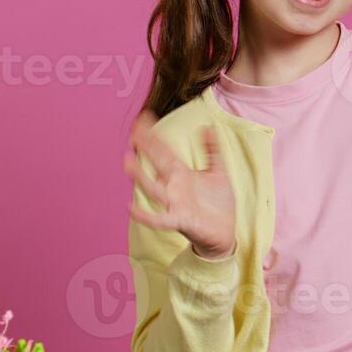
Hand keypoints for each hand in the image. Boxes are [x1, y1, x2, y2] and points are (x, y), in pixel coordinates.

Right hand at [124, 122, 237, 259]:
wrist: (224, 233)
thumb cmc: (218, 204)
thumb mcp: (218, 172)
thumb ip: (212, 150)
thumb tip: (208, 126)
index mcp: (181, 173)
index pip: (164, 149)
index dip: (153, 134)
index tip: (142, 118)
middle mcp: (174, 186)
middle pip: (157, 164)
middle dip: (146, 148)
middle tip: (133, 132)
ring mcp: (174, 203)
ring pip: (153, 188)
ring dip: (140, 176)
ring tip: (127, 162)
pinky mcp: (180, 220)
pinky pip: (159, 219)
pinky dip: (146, 215)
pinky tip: (131, 208)